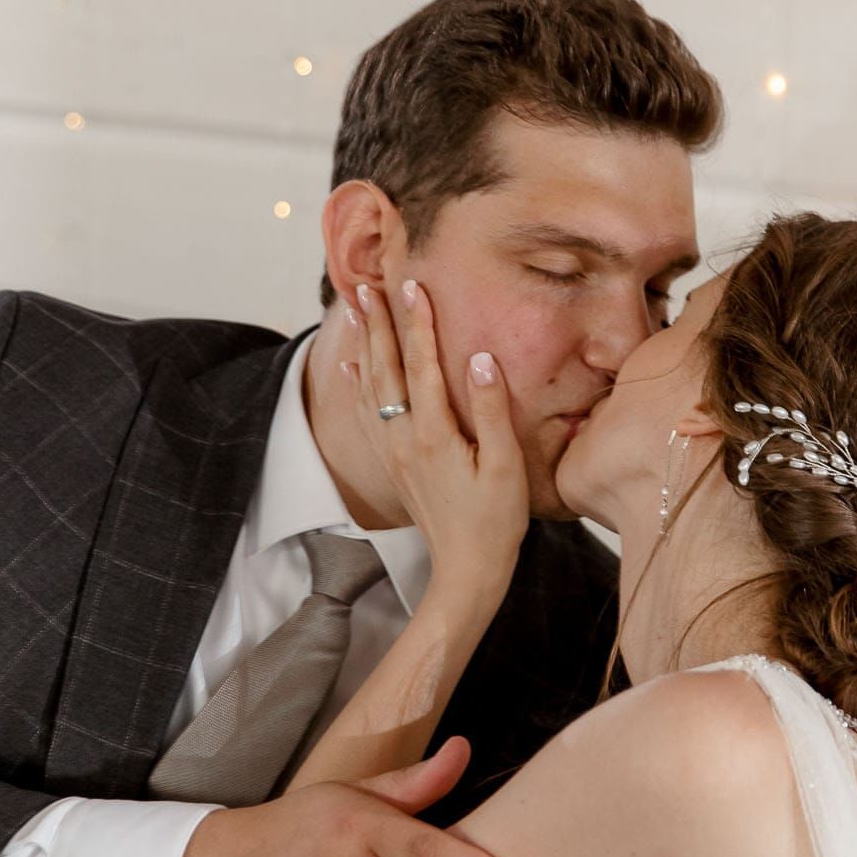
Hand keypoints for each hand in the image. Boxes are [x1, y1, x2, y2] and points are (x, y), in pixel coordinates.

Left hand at [346, 276, 527, 609]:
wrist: (466, 570)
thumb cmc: (496, 520)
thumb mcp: (505, 466)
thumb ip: (492, 410)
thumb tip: (480, 359)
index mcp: (434, 433)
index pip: (422, 365)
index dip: (418, 323)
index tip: (414, 286)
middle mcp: (405, 438)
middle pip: (387, 369)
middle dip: (379, 324)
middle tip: (368, 286)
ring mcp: (395, 451)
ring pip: (372, 387)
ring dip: (365, 345)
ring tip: (356, 310)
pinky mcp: (394, 463)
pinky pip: (367, 414)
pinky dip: (357, 385)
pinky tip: (351, 368)